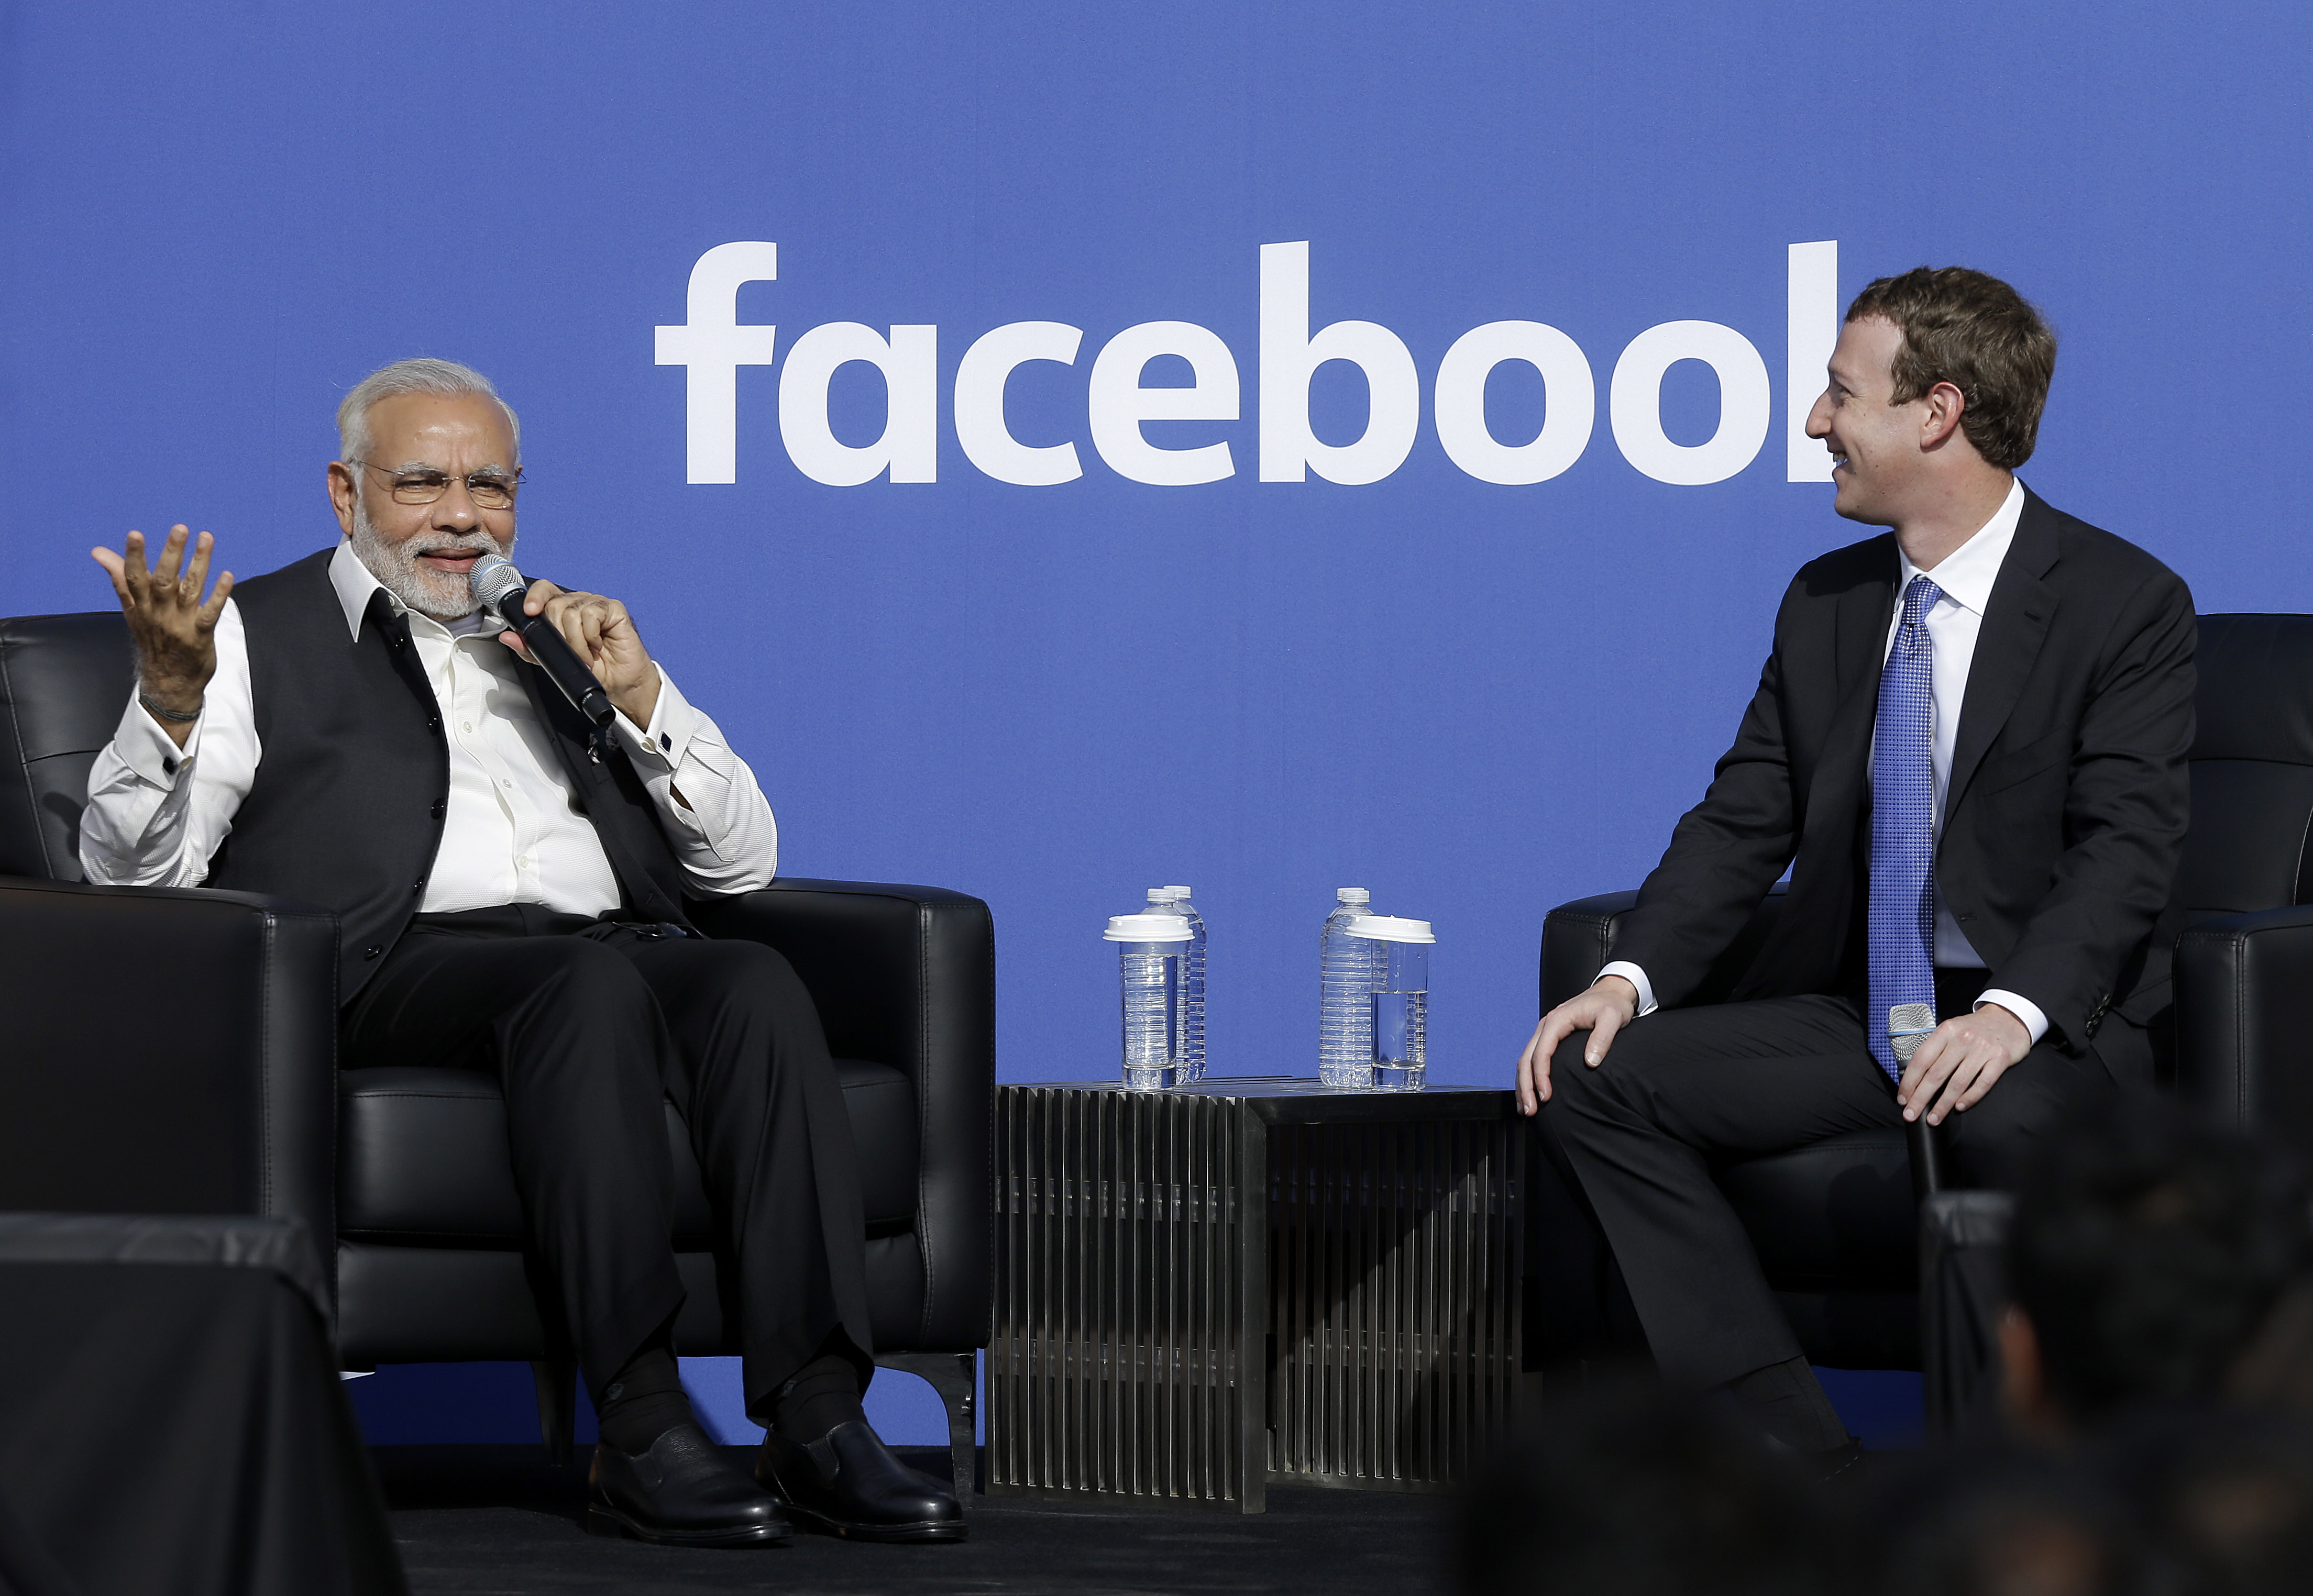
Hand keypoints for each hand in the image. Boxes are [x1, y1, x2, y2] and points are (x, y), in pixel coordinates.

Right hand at [91, 525, 232, 748]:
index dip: (134, 556)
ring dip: (200, 563)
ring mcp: (179, 624)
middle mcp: (158, 613)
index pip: (134, 578)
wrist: (168, 681)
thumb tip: (98, 552)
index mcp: (139, 606)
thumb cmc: (152, 638)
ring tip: (206, 537)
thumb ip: (120, 579)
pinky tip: (228, 575)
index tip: (135, 534)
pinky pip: (210, 612)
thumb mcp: (132, 610)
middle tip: (180, 528)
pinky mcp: (200, 635)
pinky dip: (219, 594)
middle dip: (171, 553)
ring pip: (190, 589)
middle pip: (163, 580)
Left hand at [498, 578, 659, 728]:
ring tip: (586, 655)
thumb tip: (507, 637)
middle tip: (571, 652)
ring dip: (576, 642)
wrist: (619, 683)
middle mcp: (578, 602)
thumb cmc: (592, 669)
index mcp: (563, 610)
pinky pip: (592, 615)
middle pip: (555, 605)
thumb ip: (531, 649)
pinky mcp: (614, 609)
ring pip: (572, 612)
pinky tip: (598, 644)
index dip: (535, 596)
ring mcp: (596, 604)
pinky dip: (591, 636)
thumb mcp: (554, 661)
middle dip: (559, 635)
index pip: (545, 590)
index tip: (530, 612)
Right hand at [1515, 975, 1637, 1115]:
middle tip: (1530, 1111)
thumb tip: (1590, 1062)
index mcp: (1557, 1020)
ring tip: (1526, 1109)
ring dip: (1524, 1085)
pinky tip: (1532, 1094)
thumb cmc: (1612, 1004)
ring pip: (1526, 1060)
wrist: (1611, 992)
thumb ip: (1602, 1038)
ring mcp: (1545, 1032)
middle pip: (1526, 1059)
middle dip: (1526, 1086)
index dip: (1541, 1076)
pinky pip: (1533, 1059)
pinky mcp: (1549, 1038)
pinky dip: (1529, 1078)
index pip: (1542, 1052)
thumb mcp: (1613, 1018)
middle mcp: (1546, 1026)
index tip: (1545, 1097)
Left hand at [1898, 1003, 2031, 1125]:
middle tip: (1911, 1114)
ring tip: (1933, 1118)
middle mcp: (1962, 1039)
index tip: (1903, 1098)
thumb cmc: (1976, 1028)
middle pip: (1936, 1074)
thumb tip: (1916, 1077)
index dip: (1909, 1082)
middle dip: (1920, 1098)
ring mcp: (1982, 1049)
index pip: (1921, 1060)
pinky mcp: (2001, 1058)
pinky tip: (1959, 1107)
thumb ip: (1936, 1049)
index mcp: (1945, 1031)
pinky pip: (1983, 1083)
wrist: (2009, 1017)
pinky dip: (1970, 1097)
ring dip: (1943, 1104)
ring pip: (1957, 1083)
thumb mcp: (1952, 1030)